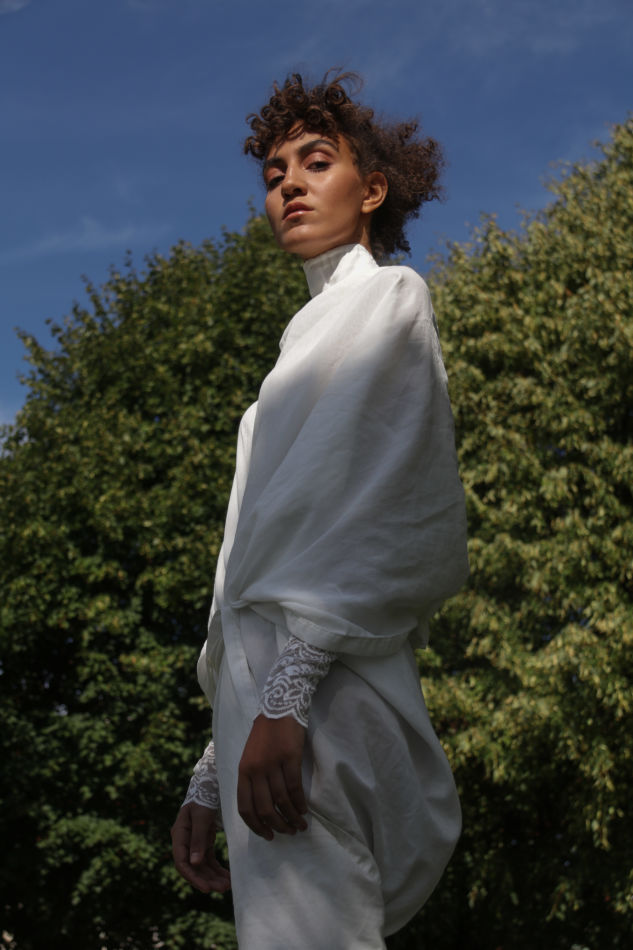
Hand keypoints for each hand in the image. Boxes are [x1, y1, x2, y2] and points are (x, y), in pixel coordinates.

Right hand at [171, 802, 230, 893]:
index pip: (181, 862)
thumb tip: (194, 863)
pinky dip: (218, 869)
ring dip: (213, 877)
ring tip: (228, 885)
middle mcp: (185, 841)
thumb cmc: (204, 798)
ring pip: (202, 866)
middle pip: (193, 867)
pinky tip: (228, 877)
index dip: (192, 877)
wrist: (210, 785)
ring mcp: (194, 843)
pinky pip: (209, 861)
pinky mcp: (204, 843)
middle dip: (207, 880)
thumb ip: (198, 838)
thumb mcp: (201, 816)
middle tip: (223, 889)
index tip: (206, 888)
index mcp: (179, 835)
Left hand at [237, 713, 307, 839]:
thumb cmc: (265, 735)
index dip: (256, 826)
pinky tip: (304, 809)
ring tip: (300, 824)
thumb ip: (252, 780)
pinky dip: (300, 802)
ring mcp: (272, 764)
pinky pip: (294, 787)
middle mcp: (255, 770)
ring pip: (281, 801)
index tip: (267, 836)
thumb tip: (261, 809)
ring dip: (292, 817)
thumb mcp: (250, 758)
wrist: (279, 709)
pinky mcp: (290, 757)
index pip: (245, 808)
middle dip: (277, 825)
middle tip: (288, 832)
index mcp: (243, 771)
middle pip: (265, 808)